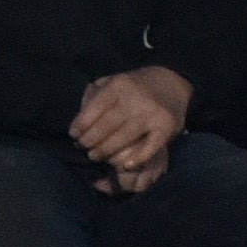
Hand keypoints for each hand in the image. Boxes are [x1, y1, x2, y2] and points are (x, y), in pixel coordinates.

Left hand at [69, 68, 189, 193]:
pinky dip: (138, 158)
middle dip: (90, 139)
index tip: (73, 135)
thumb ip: (96, 94)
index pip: (95, 107)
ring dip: (105, 150)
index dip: (81, 124)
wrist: (173, 83)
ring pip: (124, 137)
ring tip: (94, 156)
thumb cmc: (136, 86)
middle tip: (83, 147)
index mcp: (120, 84)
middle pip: (106, 125)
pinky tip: (125, 165)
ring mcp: (152, 113)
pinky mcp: (166, 126)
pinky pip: (150, 146)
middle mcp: (135, 98)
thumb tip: (79, 114)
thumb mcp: (115, 81)